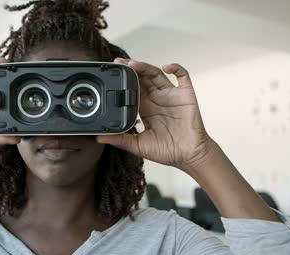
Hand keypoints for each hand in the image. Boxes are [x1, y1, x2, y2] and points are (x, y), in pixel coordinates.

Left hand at [97, 59, 212, 169]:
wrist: (189, 156)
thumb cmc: (167, 152)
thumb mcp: (139, 146)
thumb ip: (121, 140)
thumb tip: (99, 138)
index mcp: (145, 109)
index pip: (132, 90)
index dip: (123, 81)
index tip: (113, 74)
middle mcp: (157, 99)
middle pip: (142, 78)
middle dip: (131, 69)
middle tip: (119, 63)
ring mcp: (171, 95)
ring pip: (157, 74)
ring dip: (145, 67)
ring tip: (134, 64)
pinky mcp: (185, 95)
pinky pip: (182, 76)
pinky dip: (176, 68)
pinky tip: (166, 67)